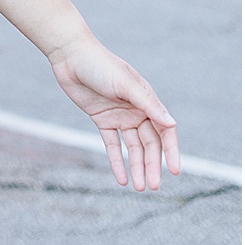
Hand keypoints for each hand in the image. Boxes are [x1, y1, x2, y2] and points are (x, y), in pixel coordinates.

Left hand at [48, 32, 179, 190]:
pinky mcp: (102, 119)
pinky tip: (122, 178)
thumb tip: (171, 123)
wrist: (70, 56)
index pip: (165, 130)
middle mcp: (136, 110)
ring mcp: (119, 116)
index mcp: (147, 100)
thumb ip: (147, 104)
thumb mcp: (124, 84)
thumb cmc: (100, 64)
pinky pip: (112, 144)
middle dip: (151, 165)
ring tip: (140, 188)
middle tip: (153, 187)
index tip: (174, 171)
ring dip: (136, 167)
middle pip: (149, 143)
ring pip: (132, 147)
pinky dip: (117, 161)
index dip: (170, 151)